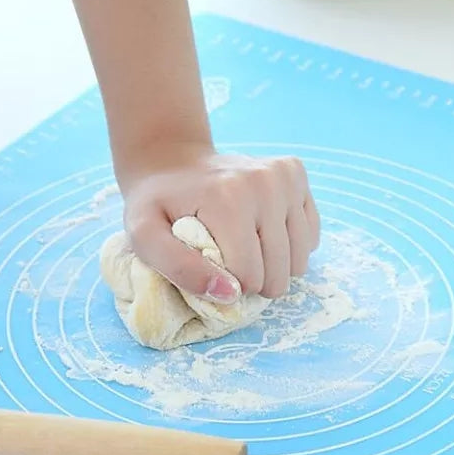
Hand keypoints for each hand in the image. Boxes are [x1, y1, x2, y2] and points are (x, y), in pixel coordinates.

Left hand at [122, 147, 320, 302]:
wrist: (170, 161)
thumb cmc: (155, 205)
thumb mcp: (144, 238)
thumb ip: (179, 268)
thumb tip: (229, 293)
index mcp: (229, 197)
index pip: (248, 275)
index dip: (227, 284)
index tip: (208, 268)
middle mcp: (265, 182)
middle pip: (278, 271)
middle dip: (252, 280)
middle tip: (226, 262)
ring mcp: (285, 175)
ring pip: (298, 260)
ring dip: (272, 267)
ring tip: (243, 249)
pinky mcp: (296, 174)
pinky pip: (309, 237)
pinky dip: (287, 247)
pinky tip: (261, 234)